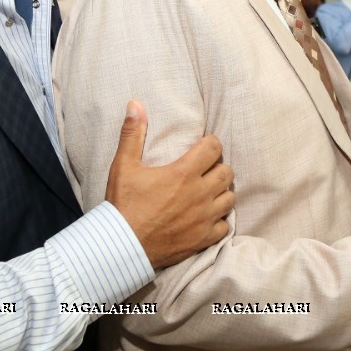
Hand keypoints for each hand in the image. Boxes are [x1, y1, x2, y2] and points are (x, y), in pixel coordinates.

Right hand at [105, 100, 234, 269]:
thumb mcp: (124, 165)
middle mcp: (199, 194)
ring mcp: (204, 218)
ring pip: (229, 198)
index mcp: (184, 173)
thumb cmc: (123, 204)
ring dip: (221, 193)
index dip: (210, 144)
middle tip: (204, 170)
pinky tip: (206, 217)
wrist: (120, 246)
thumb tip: (135, 104)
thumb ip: (133, 133)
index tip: (202, 148)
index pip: (214, 148)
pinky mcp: (203, 239)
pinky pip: (225, 226)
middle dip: (217, 167)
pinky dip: (219, 220)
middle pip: (227, 172)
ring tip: (207, 192)